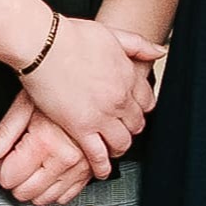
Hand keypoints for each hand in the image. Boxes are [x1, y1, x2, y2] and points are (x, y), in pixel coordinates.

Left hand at [0, 98, 100, 205]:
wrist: (90, 87)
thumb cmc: (59, 91)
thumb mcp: (25, 104)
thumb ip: (4, 133)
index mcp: (45, 142)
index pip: (8, 178)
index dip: (2, 168)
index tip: (5, 157)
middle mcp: (65, 158)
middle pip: (25, 192)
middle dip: (16, 179)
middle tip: (17, 160)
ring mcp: (80, 167)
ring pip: (45, 199)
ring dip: (35, 186)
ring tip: (34, 164)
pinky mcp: (90, 172)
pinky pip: (66, 197)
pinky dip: (54, 188)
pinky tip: (50, 171)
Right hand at [14, 8, 154, 153]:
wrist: (45, 45)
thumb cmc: (71, 36)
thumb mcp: (112, 34)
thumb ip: (138, 45)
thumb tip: (160, 51)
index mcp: (128, 75)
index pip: (147, 101)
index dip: (141, 108)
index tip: (134, 111)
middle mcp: (120, 98)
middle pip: (136, 124)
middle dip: (131, 129)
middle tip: (122, 132)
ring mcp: (102, 115)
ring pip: (121, 142)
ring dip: (119, 148)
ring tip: (113, 151)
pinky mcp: (81, 127)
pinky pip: (98, 154)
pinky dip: (101, 166)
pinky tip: (100, 170)